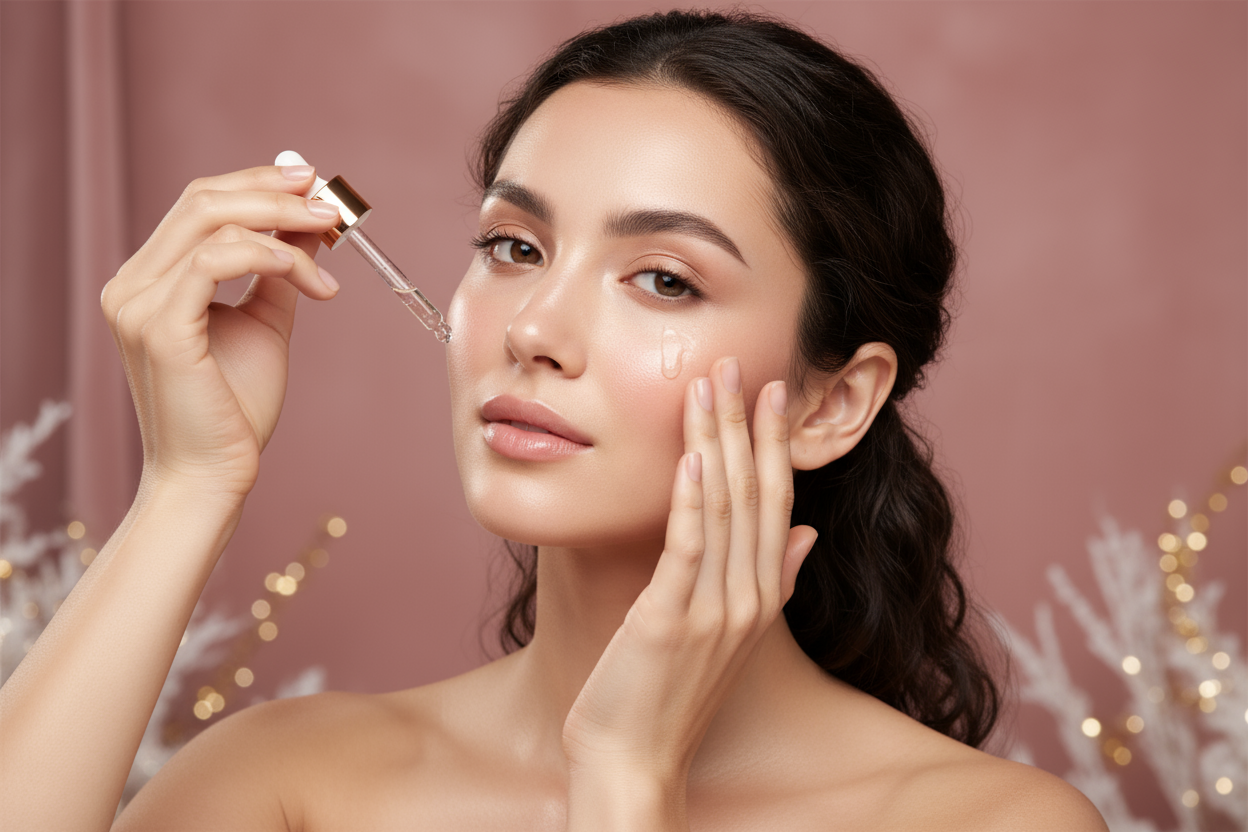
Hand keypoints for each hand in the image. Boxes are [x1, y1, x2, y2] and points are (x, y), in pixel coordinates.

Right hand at [101, 165, 340, 496]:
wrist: (215, 474)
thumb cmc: (235, 408)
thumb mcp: (265, 322)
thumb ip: (280, 270)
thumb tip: (310, 222)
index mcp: (150, 279)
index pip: (199, 204)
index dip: (257, 184)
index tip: (312, 184)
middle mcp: (132, 284)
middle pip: (202, 200)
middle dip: (274, 192)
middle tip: (328, 203)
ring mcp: (138, 304)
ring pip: (211, 221)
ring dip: (282, 221)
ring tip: (330, 238)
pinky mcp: (159, 328)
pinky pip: (215, 261)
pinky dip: (269, 255)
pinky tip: (308, 277)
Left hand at [561, 357, 817, 819]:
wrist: (635, 762)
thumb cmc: (670, 696)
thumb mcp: (731, 636)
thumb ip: (775, 582)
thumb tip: (806, 534)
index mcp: (763, 597)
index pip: (777, 503)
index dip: (772, 445)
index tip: (769, 392)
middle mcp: (749, 598)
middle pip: (753, 494)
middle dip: (744, 426)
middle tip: (737, 365)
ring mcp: (715, 610)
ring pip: (724, 508)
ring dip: (718, 442)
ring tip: (712, 387)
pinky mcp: (672, 619)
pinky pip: (689, 547)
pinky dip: (693, 499)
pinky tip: (694, 455)